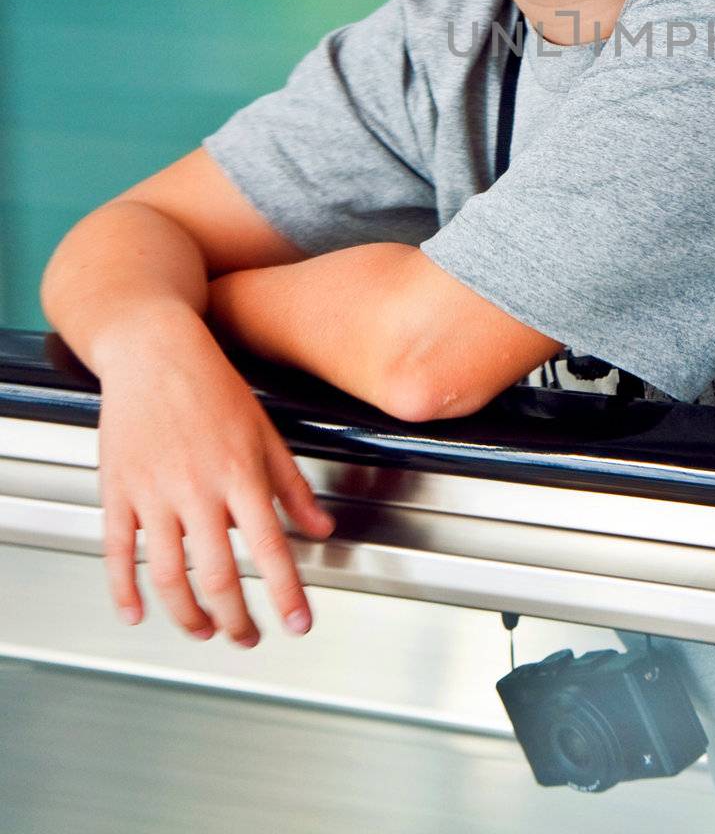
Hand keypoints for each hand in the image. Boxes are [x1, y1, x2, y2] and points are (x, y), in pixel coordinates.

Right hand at [95, 313, 335, 645]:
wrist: (154, 349)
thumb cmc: (213, 386)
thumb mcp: (265, 432)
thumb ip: (293, 486)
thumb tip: (322, 528)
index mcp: (240, 473)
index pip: (269, 548)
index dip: (287, 593)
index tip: (299, 624)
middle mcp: (198, 488)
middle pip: (217, 575)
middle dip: (236, 619)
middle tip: (249, 638)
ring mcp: (153, 493)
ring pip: (169, 576)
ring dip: (188, 616)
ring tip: (204, 631)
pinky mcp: (118, 491)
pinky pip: (119, 553)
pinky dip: (125, 591)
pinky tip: (138, 612)